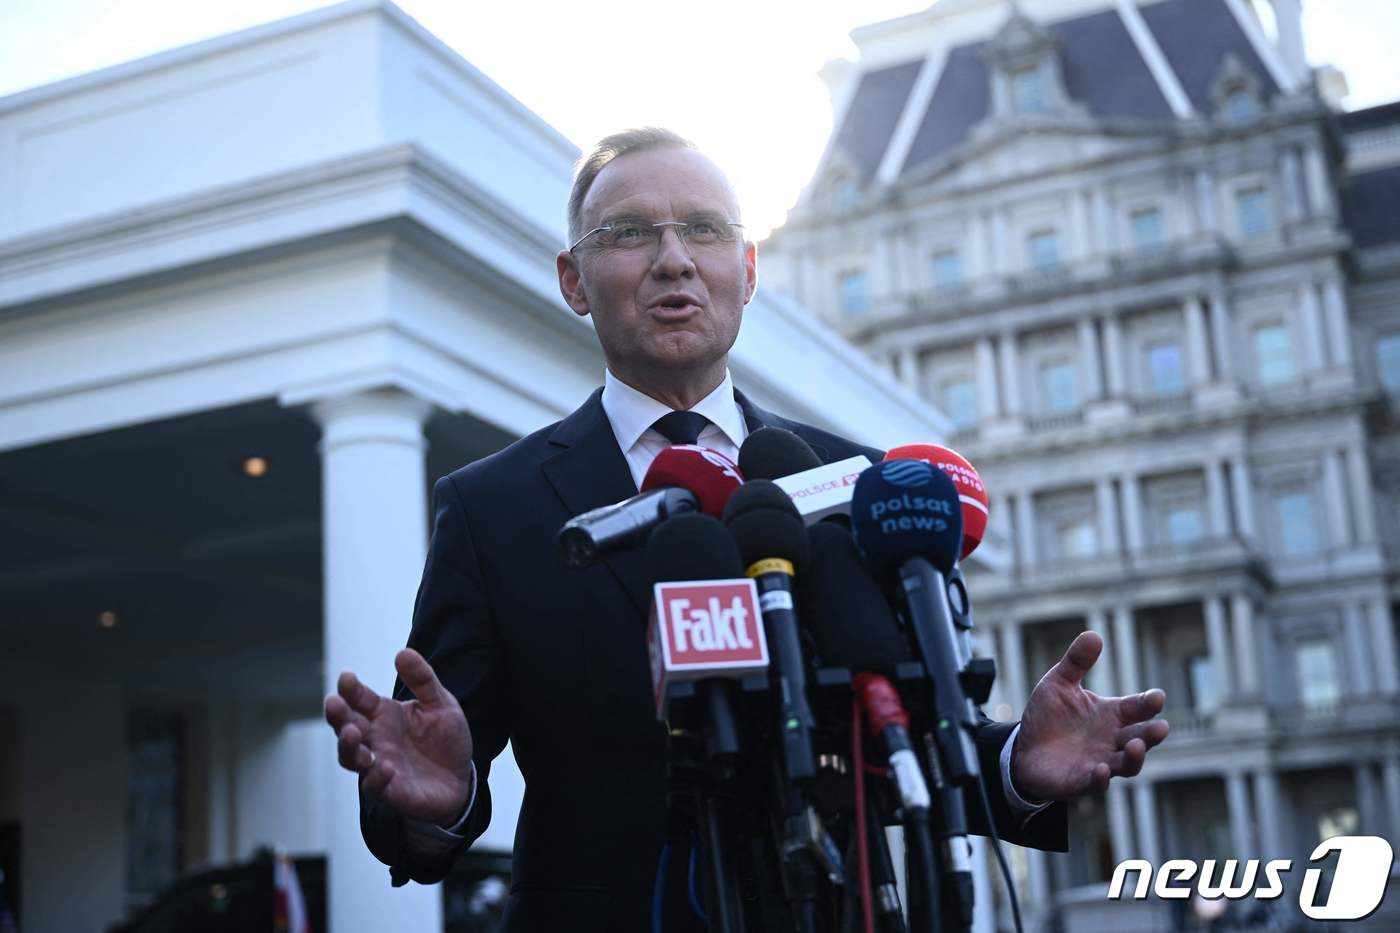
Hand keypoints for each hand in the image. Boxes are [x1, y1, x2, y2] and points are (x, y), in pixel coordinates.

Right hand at [324, 648, 474, 826]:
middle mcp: (375, 739)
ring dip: (347, 745)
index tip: (346, 678)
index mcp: (384, 714)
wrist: (461, 778)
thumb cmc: (445, 739)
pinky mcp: (390, 790)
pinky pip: (374, 786)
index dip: (351, 689)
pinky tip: (385, 766)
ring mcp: (379, 765)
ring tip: (352, 733)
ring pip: (350, 757)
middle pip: (345, 726)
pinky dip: (376, 777)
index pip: (360, 699)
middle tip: (334, 703)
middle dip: (337, 715)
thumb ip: (423, 679)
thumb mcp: (440, 703)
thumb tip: (403, 652)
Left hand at [1011, 631, 1168, 801]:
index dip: (1148, 703)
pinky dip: (1102, 779)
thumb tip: (1094, 635)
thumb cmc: (1048, 717)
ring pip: (1128, 764)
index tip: (1157, 697)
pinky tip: (1101, 770)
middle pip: (1141, 738)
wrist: (1024, 749)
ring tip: (1136, 746)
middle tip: (1161, 727)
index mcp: (1112, 715)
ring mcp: (1100, 762)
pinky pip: (1097, 784)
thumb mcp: (1058, 684)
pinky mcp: (1082, 781)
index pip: (1137, 708)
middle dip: (1152, 734)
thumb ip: (1076, 662)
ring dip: (1135, 757)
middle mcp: (1112, 740)